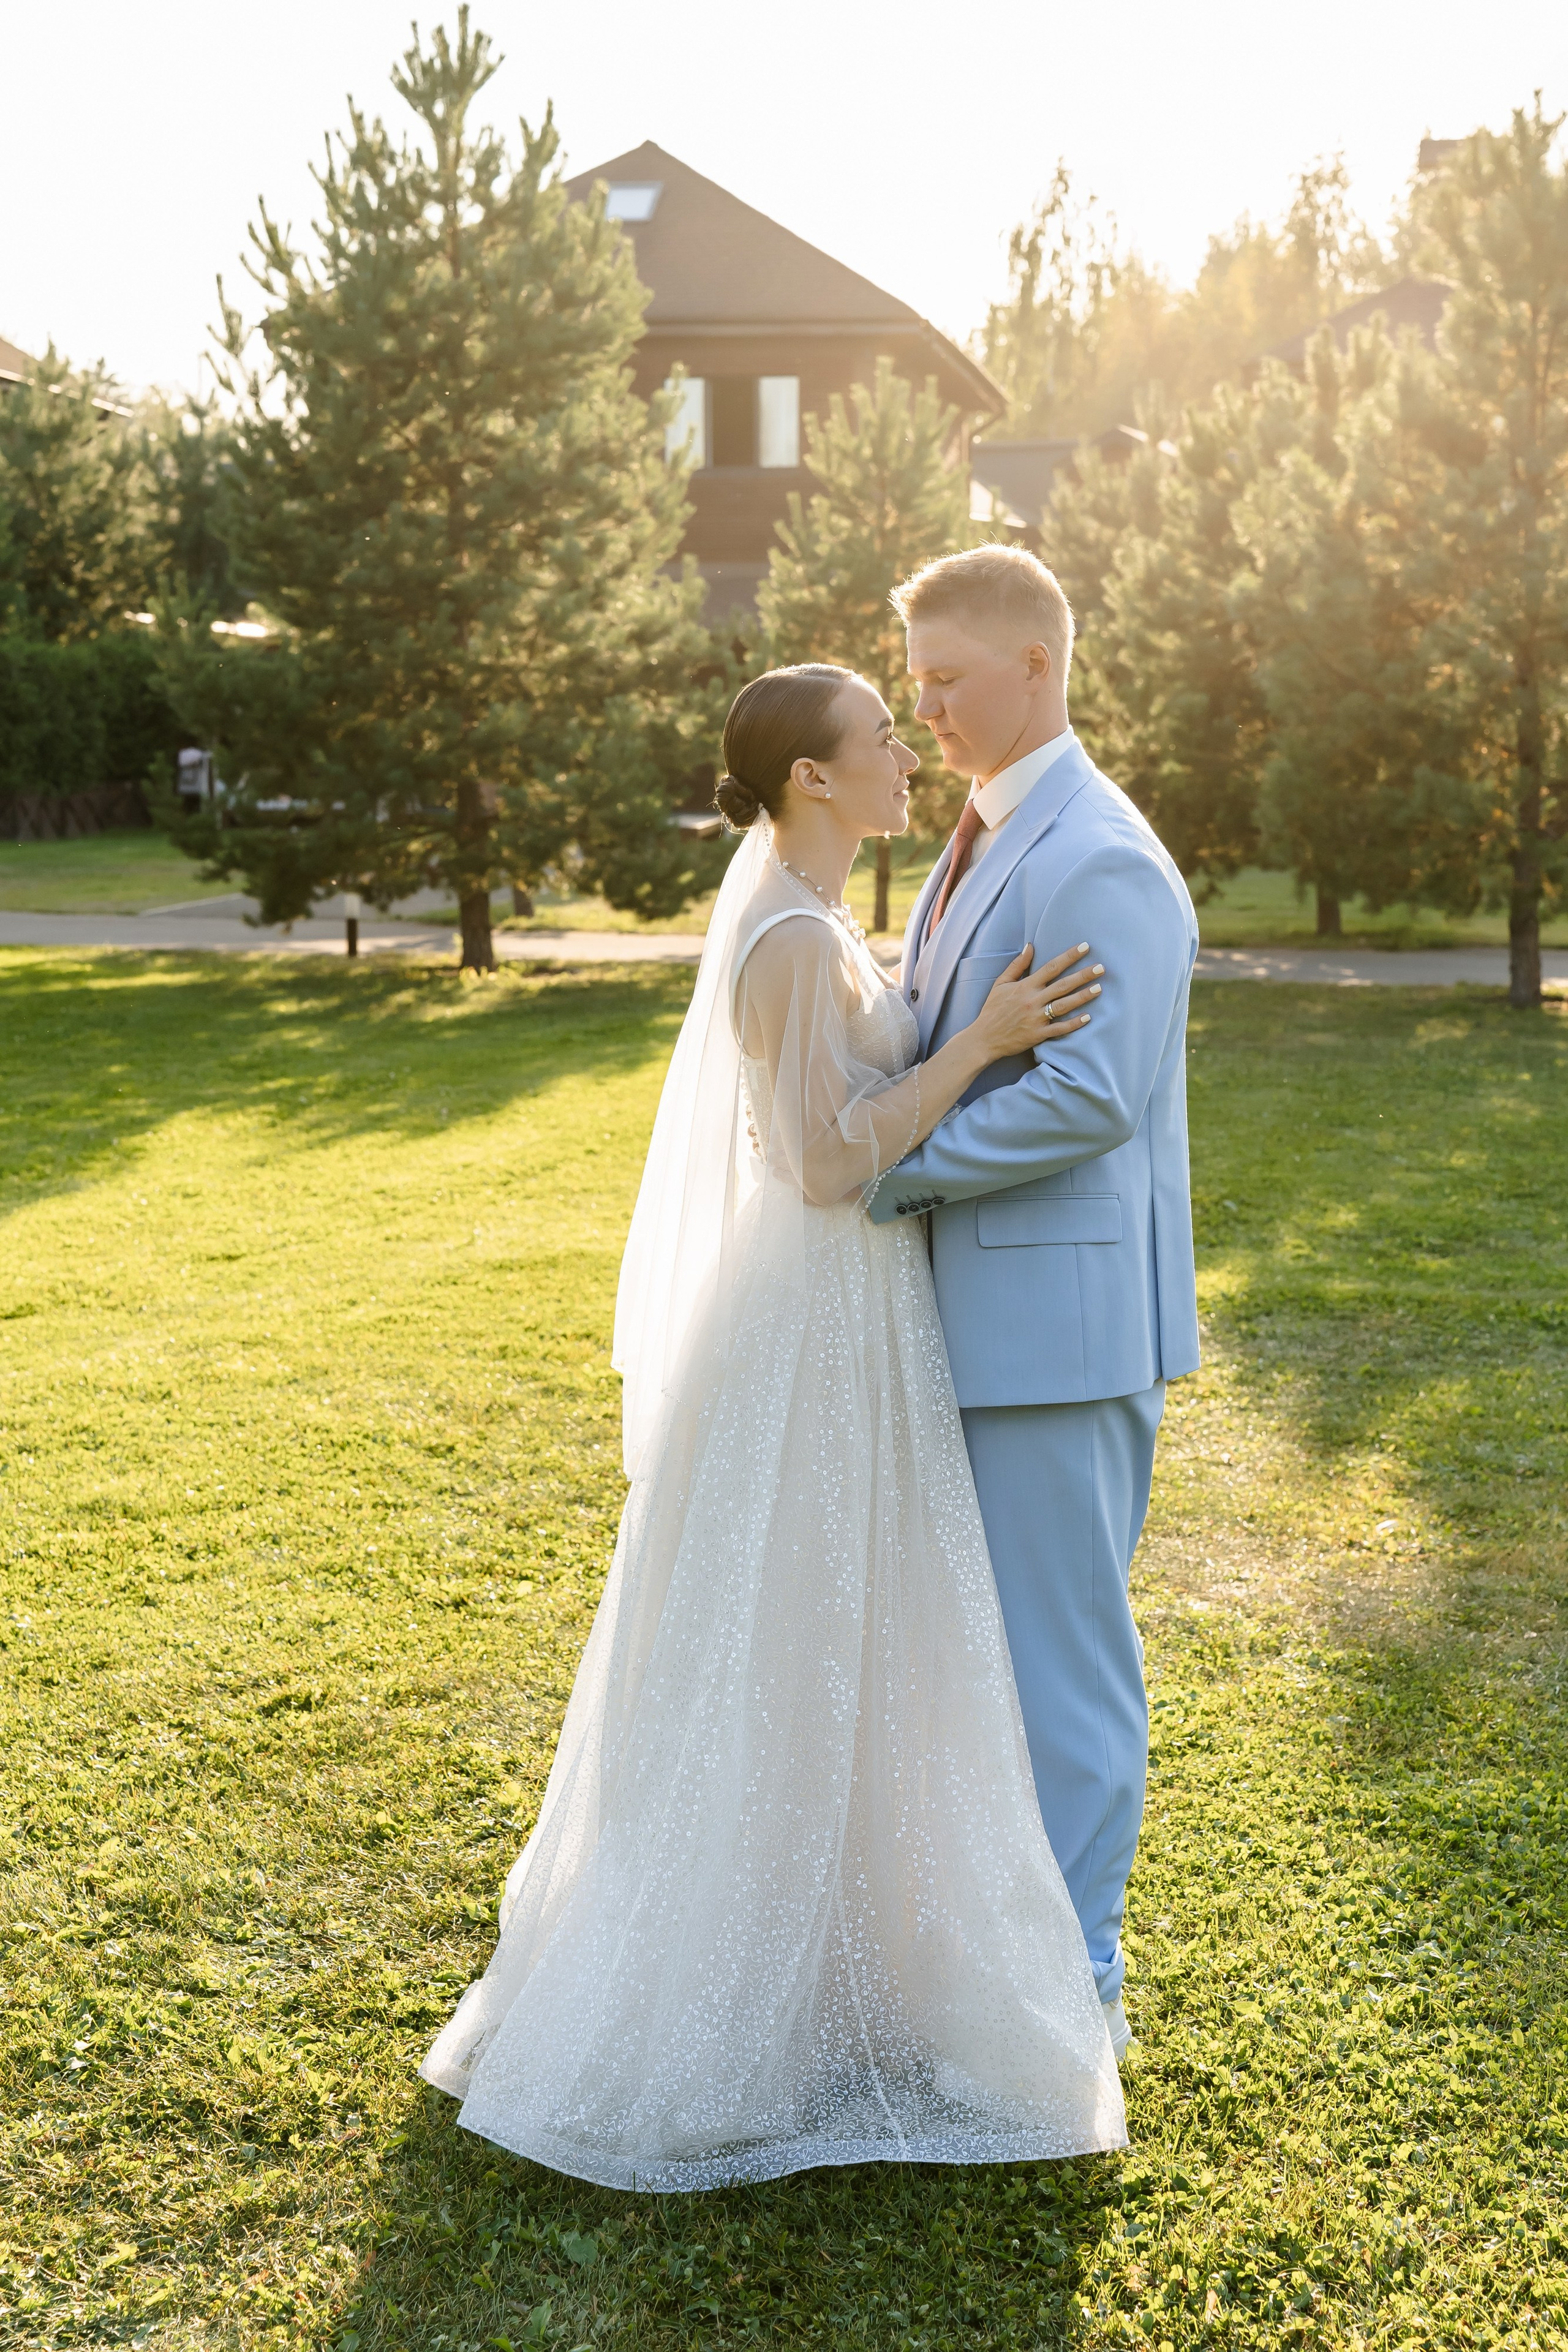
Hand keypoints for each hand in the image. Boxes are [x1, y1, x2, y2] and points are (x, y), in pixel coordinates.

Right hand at [974, 941, 1102, 1059]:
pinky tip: (1088, 1017)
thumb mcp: (1001, 984)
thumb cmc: (992, 1010)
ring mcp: (1036, 1018)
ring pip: (1064, 1005)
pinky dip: (1073, 1024)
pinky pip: (1059, 1029)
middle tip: (1101, 968)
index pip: (1051, 967)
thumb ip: (1017, 965)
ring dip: (1082, 996)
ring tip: (1099, 988)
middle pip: (1062, 985)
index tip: (1084, 947)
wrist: (983, 1038)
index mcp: (1025, 986)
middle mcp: (1033, 1000)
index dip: (1069, 956)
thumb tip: (1030, 946)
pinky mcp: (1038, 1034)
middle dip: (1083, 975)